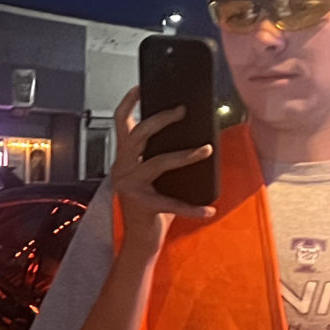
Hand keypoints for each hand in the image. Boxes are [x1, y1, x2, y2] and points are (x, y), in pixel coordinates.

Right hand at [106, 85, 217, 270]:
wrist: (140, 242)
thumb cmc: (152, 207)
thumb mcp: (155, 177)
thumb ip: (162, 157)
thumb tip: (193, 135)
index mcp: (124, 159)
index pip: (120, 124)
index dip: (129, 103)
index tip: (142, 87)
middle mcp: (122, 169)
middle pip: (138, 134)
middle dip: (161, 119)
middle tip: (182, 111)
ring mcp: (130, 187)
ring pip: (158, 162)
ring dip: (185, 155)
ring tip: (206, 150)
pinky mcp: (143, 205)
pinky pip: (172, 202)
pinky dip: (192, 208)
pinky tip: (208, 210)